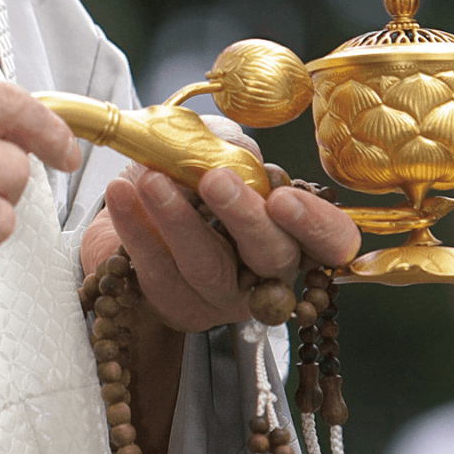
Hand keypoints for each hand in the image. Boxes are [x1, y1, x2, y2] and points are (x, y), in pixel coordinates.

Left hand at [81, 124, 360, 332]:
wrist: (132, 208)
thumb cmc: (185, 177)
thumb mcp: (212, 150)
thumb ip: (228, 147)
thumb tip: (232, 156)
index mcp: (291, 228)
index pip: (331, 240)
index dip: (317, 225)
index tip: (283, 199)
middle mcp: (268, 270)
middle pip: (272, 256)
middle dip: (244, 216)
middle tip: (215, 179)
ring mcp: (224, 296)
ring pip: (208, 266)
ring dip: (178, 218)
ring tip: (151, 178)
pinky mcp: (179, 307)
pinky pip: (157, 271)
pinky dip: (136, 227)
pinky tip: (122, 194)